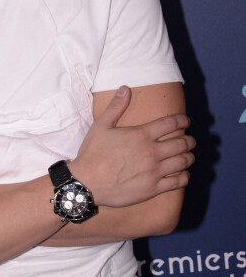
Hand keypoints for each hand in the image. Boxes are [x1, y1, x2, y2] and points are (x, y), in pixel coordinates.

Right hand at [70, 86, 194, 207]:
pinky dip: (184, 177)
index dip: (182, 120)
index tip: (186, 121)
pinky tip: (183, 174)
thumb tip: (125, 88)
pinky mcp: (153, 188)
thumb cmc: (92, 153)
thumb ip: (116, 107)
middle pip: (182, 143)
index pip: (171, 123)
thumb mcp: (101, 126)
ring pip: (183, 162)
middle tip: (190, 140)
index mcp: (141, 135)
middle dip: (189, 140)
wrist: (87, 182)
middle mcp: (152, 152)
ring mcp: (154, 171)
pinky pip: (178, 182)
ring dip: (189, 157)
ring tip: (188, 156)